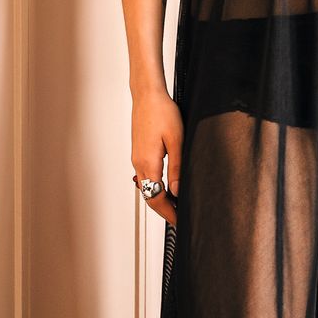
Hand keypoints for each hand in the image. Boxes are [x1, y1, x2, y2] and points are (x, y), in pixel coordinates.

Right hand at [131, 88, 182, 226]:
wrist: (147, 95)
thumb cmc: (162, 112)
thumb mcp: (177, 140)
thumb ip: (177, 168)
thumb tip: (178, 191)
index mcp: (148, 163)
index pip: (156, 198)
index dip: (168, 212)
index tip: (180, 221)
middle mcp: (139, 163)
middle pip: (149, 196)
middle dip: (164, 210)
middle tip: (179, 218)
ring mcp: (137, 158)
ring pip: (147, 187)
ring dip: (160, 198)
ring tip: (176, 205)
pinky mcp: (139, 152)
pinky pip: (146, 177)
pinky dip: (156, 187)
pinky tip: (167, 186)